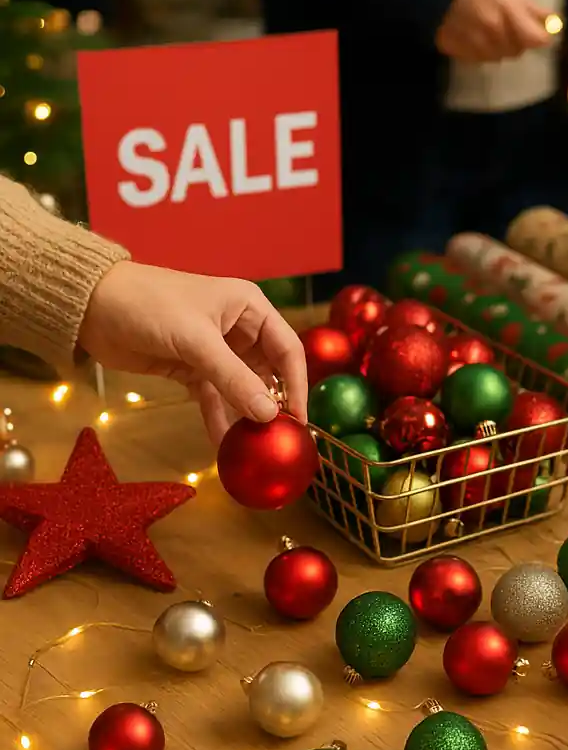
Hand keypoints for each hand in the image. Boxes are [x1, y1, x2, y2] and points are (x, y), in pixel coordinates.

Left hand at [79, 262, 306, 444]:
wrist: (89, 304)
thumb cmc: (148, 305)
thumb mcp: (196, 341)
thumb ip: (234, 378)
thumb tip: (268, 415)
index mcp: (250, 309)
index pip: (288, 349)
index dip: (297, 385)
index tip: (298, 419)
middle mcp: (239, 329)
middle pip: (268, 373)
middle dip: (272, 404)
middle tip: (277, 436)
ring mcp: (216, 351)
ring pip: (242, 389)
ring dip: (245, 415)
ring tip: (253, 445)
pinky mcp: (192, 369)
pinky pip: (215, 398)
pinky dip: (219, 418)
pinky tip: (223, 443)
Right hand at [437, 0, 552, 61]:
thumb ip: (533, 9)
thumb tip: (554, 22)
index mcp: (509, 13)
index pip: (538, 39)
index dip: (540, 37)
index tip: (537, 33)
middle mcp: (495, 33)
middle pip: (518, 51)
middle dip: (516, 41)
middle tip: (506, 25)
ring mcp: (477, 46)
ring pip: (499, 58)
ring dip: (498, 48)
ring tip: (489, 30)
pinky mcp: (462, 54)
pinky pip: (481, 60)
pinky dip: (481, 52)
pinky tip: (475, 37)